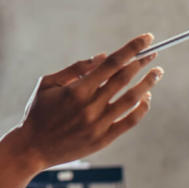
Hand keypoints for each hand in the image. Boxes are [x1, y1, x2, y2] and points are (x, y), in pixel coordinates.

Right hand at [7, 33, 163, 170]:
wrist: (31, 149)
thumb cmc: (37, 113)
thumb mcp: (48, 84)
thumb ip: (76, 69)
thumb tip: (102, 57)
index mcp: (77, 89)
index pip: (112, 63)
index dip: (132, 48)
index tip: (146, 38)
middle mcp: (90, 106)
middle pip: (124, 78)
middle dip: (142, 62)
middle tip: (153, 53)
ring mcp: (98, 124)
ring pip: (132, 99)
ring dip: (147, 83)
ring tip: (156, 73)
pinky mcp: (103, 139)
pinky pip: (130, 121)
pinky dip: (142, 108)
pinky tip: (146, 97)